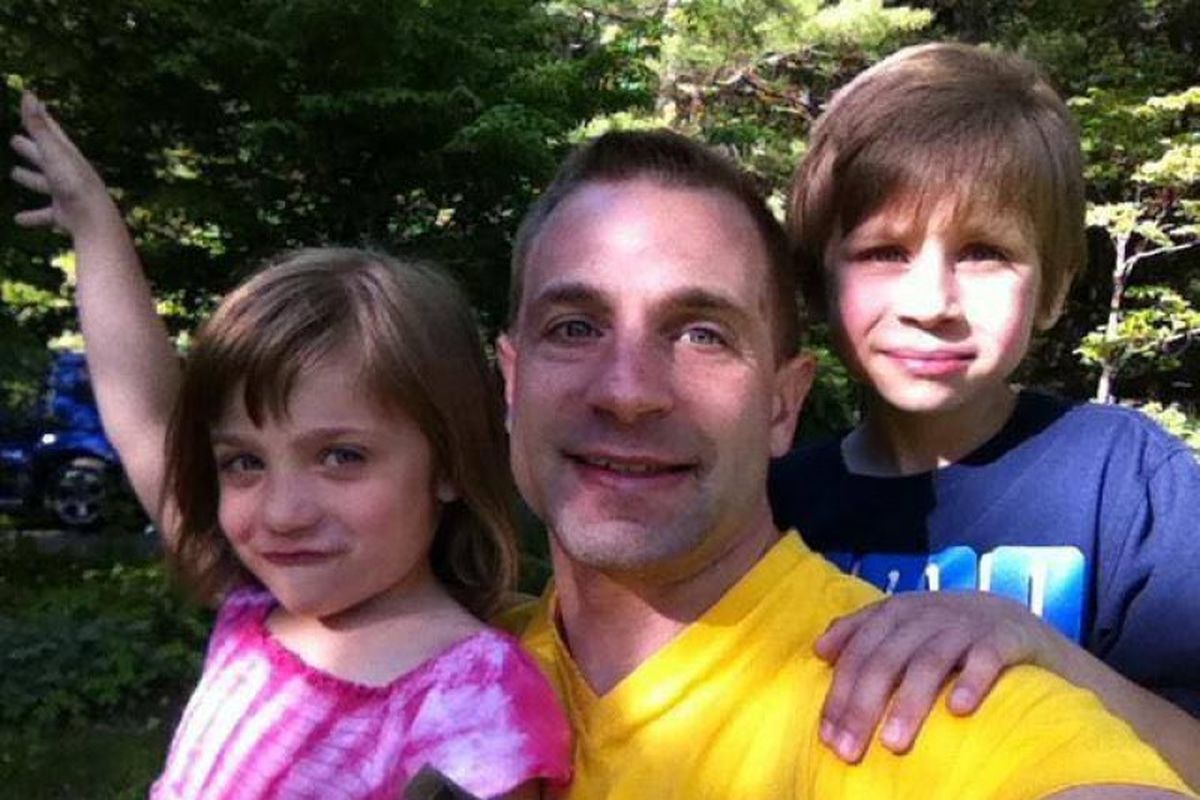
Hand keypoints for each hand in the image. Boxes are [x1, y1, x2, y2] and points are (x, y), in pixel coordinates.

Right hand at [10, 92, 116, 233]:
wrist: (93, 218)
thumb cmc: (73, 181)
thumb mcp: (53, 152)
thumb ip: (38, 126)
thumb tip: (28, 94)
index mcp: (66, 155)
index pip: (51, 132)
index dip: (41, 119)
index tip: (33, 105)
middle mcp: (67, 172)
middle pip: (45, 157)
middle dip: (30, 149)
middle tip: (15, 141)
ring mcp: (65, 193)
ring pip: (43, 183)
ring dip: (30, 178)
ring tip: (14, 173)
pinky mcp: (63, 214)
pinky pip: (44, 214)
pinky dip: (32, 216)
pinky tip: (17, 219)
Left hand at [814, 590, 1059, 762]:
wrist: (1014, 620)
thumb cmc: (945, 633)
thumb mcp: (903, 626)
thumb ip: (862, 634)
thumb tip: (819, 651)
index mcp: (895, 612)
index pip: (857, 653)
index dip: (840, 694)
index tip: (827, 737)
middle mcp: (926, 615)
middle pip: (885, 660)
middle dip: (862, 707)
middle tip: (849, 750)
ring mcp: (964, 625)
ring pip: (929, 662)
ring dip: (908, 703)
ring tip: (893, 744)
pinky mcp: (1002, 637)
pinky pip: (985, 658)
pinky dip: (971, 683)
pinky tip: (958, 711)